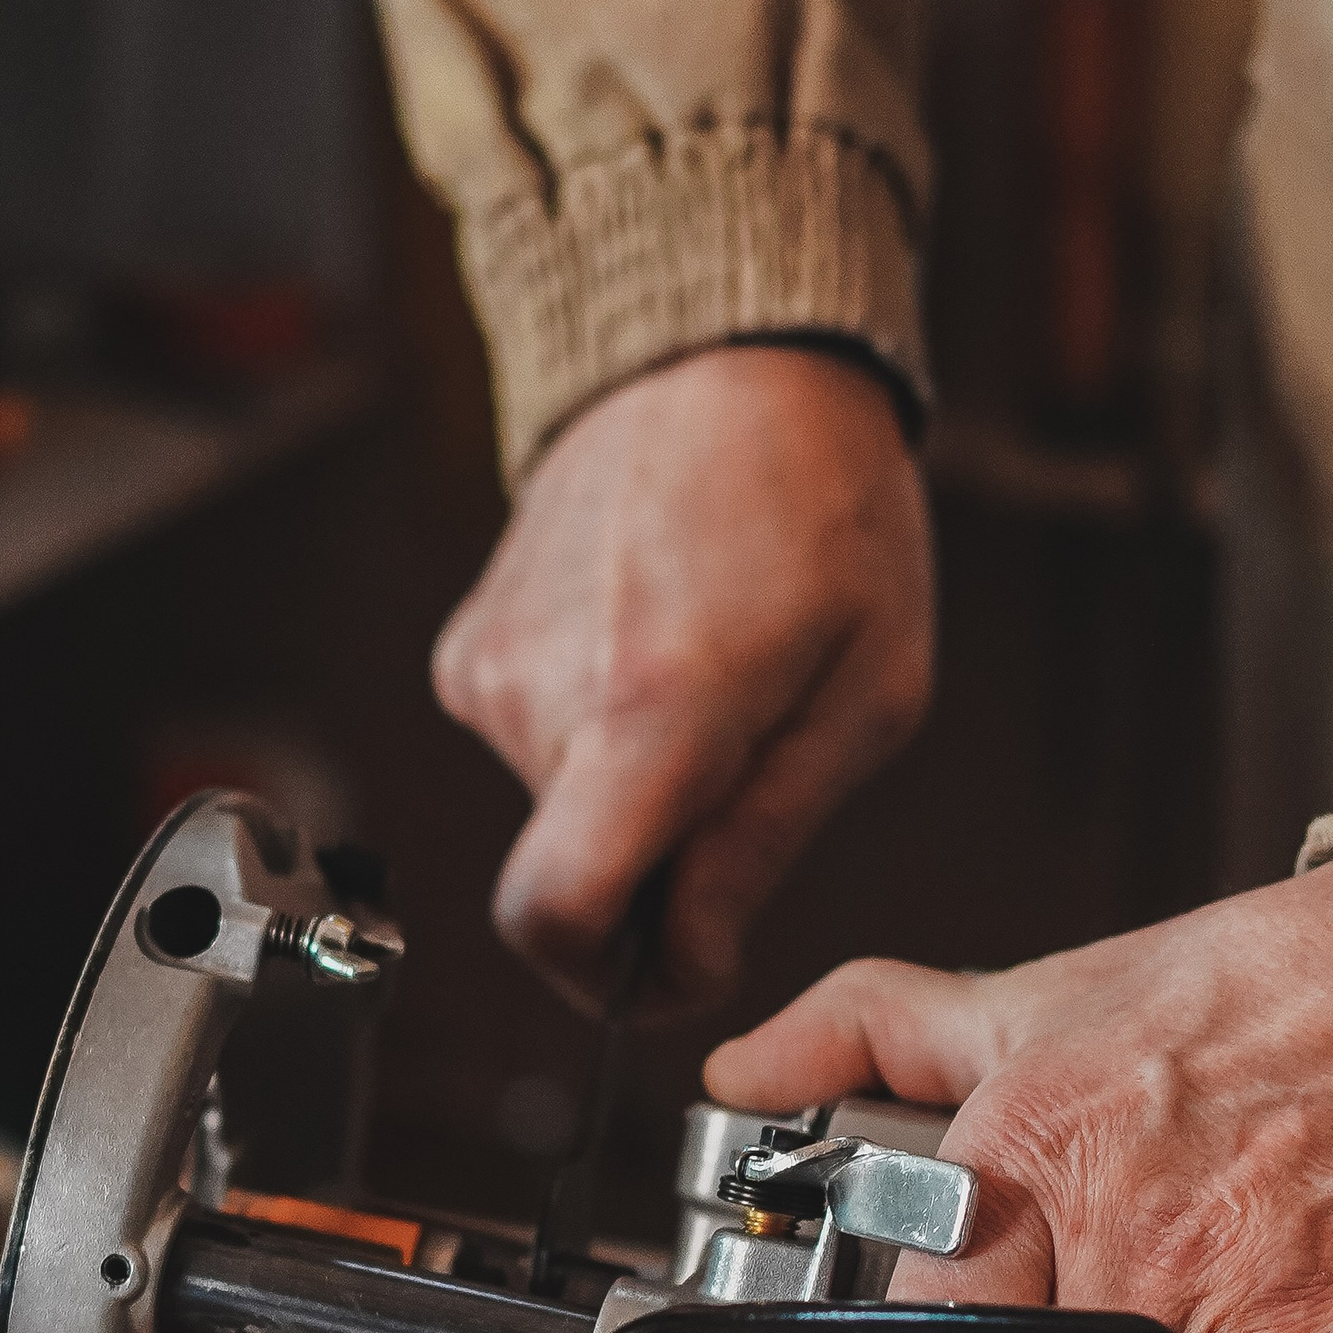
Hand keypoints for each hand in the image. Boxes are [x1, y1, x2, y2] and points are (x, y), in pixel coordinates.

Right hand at [433, 347, 933, 1011]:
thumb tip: (682, 963)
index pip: (555, 914)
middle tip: (749, 754)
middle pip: (579, 873)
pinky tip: (654, 641)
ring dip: (637, 784)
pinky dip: (597, 732)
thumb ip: (762, 845)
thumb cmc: (824, 508)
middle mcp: (543, 692)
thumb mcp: (865, 697)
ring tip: (711, 671)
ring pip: (561, 811)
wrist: (720, 354)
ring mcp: (490, 667)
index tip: (673, 964)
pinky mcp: (467, 649)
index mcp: (653, 709)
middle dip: (662, 861)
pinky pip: (536, 748)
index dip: (609, 977)